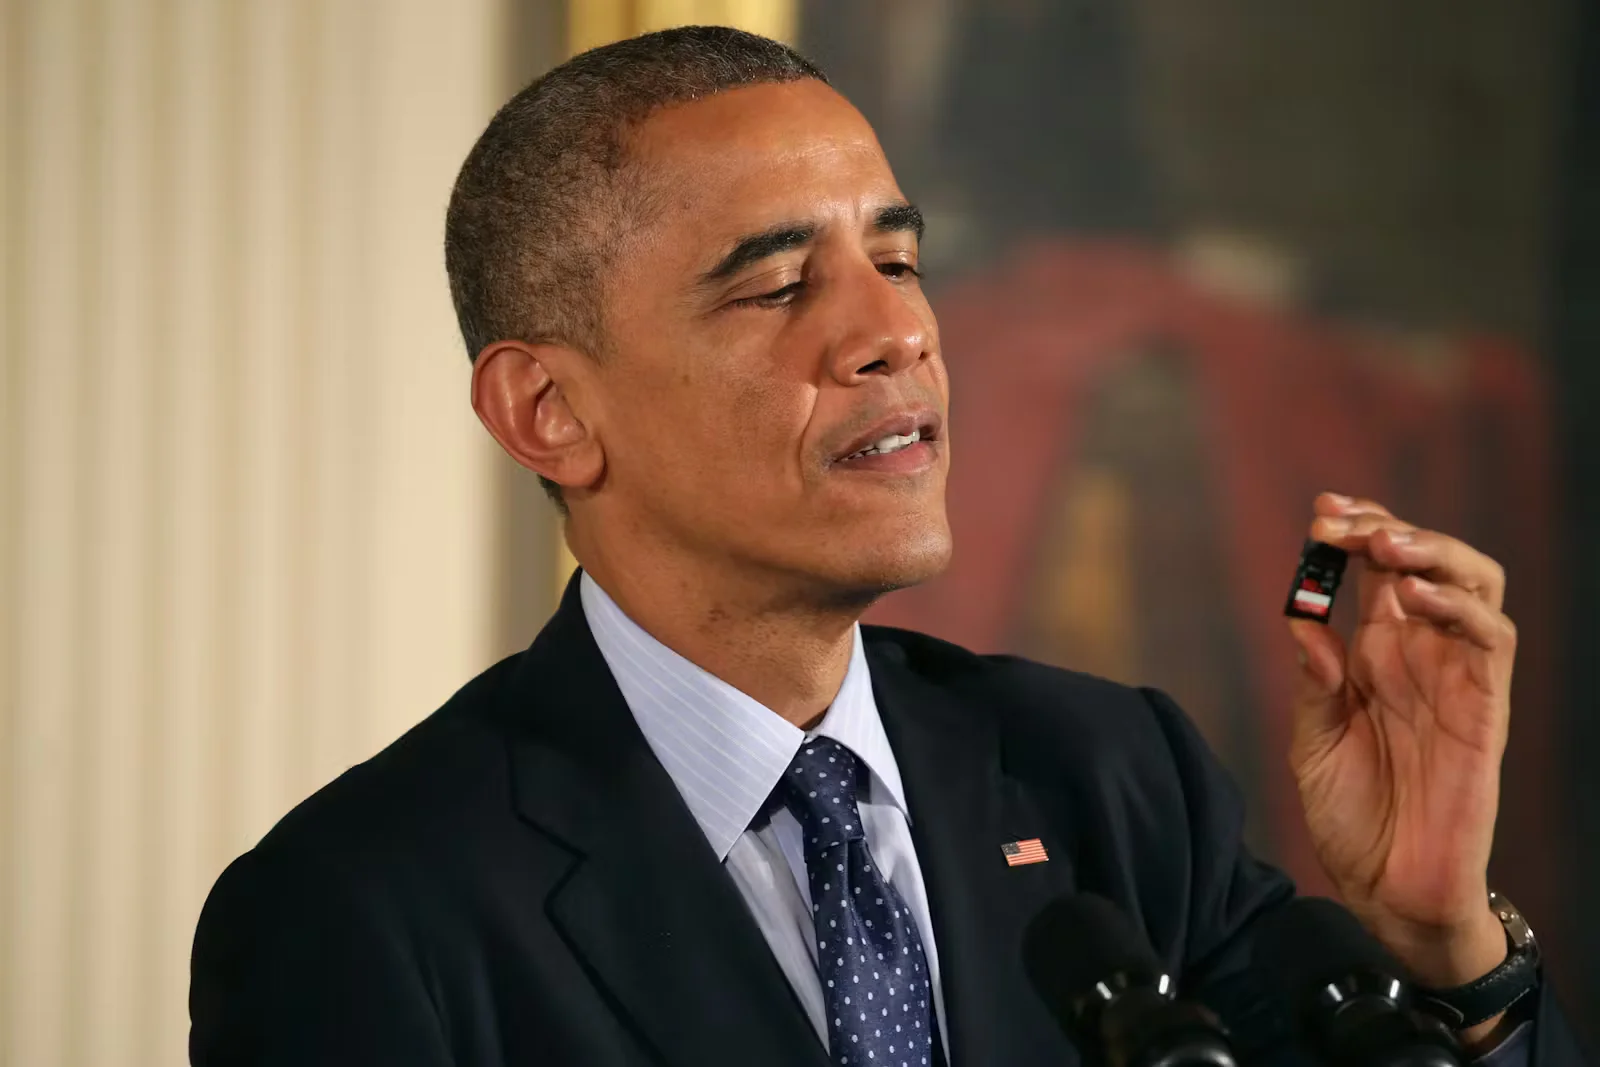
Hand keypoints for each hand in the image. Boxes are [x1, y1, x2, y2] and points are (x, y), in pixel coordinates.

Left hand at [1288, 493, 1513, 1031]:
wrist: (1388, 890)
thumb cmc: (1352, 816)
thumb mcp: (1312, 741)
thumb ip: (1313, 681)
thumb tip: (1302, 619)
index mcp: (1378, 652)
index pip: (1378, 570)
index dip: (1356, 533)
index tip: (1321, 512)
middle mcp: (1422, 654)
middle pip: (1427, 560)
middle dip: (1387, 528)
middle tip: (1341, 521)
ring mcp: (1458, 677)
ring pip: (1475, 585)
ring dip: (1432, 552)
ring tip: (1384, 544)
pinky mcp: (1486, 709)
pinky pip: (1492, 641)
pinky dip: (1460, 607)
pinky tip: (1416, 595)